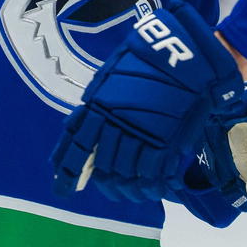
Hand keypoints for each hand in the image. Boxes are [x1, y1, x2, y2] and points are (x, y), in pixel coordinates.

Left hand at [51, 0, 242, 201]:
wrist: (182, 53)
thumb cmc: (146, 59)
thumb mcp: (111, 76)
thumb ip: (96, 102)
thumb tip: (80, 126)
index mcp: (97, 107)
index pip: (75, 147)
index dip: (67, 173)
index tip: (64, 190)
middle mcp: (114, 124)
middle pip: (104, 168)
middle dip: (107, 185)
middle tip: (114, 190)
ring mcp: (140, 134)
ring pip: (127, 176)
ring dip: (130, 190)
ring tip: (136, 193)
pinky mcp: (165, 141)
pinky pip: (153, 175)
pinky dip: (153, 188)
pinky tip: (156, 189)